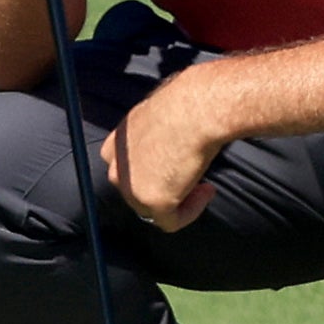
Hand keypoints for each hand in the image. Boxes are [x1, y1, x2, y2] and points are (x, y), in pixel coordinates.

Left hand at [103, 69, 225, 229]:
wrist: (197, 108)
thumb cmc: (187, 102)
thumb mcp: (161, 116)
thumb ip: (156, 136)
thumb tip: (171, 145)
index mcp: (117, 142)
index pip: (125, 167)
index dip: (151, 172)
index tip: (175, 166)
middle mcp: (117, 165)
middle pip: (137, 190)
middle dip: (165, 188)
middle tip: (193, 180)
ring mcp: (130, 186)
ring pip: (152, 209)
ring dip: (180, 201)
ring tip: (204, 185)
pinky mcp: (150, 201)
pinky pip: (170, 221)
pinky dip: (191, 212)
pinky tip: (206, 192)